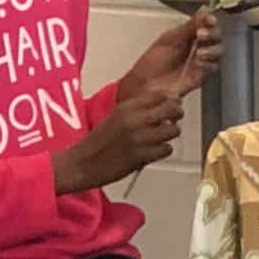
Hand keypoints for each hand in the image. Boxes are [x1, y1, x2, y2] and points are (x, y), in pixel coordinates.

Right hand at [54, 86, 184, 192]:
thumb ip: (137, 111)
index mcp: (127, 108)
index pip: (160, 94)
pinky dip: (163, 151)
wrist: (81, 164)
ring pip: (173, 130)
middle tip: (172, 121)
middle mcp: (134, 119)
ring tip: (161, 139)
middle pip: (172, 108)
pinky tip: (154, 152)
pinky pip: (166, 149)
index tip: (169, 106)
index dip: (170, 99)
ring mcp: (139, 138)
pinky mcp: (141, 156)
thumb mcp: (116, 117)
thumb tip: (161, 106)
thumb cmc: (97, 143)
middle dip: (177, 114)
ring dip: (170, 135)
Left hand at [123, 9, 221, 101]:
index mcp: (186, 33)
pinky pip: (214, 66)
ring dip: (212, 49)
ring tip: (200, 53)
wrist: (147, 85)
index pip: (204, 22)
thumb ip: (188, 27)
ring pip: (218, 49)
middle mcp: (195, 45)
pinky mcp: (202, 74)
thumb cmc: (152, 62)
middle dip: (212, 33)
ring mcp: (199, 59)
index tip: (210, 20)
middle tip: (202, 35)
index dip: (209, 20)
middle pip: (215, 34)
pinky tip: (199, 63)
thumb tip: (204, 13)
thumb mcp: (169, 39)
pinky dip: (209, 64)